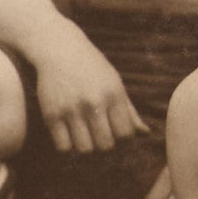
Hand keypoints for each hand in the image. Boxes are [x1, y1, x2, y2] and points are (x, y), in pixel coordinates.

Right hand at [33, 34, 149, 152]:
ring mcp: (72, 110)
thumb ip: (129, 111)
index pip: (125, 134)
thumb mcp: (114, 83)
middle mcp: (94, 103)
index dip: (122, 138)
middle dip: (104, 144)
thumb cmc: (91, 67)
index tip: (114, 131)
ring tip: (83, 135)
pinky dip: (67, 145)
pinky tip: (68, 134)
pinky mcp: (52, 115)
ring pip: (85, 149)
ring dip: (86, 146)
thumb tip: (146, 134)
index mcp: (113, 94)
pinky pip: (63, 146)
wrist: (59, 49)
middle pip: (106, 145)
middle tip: (98, 135)